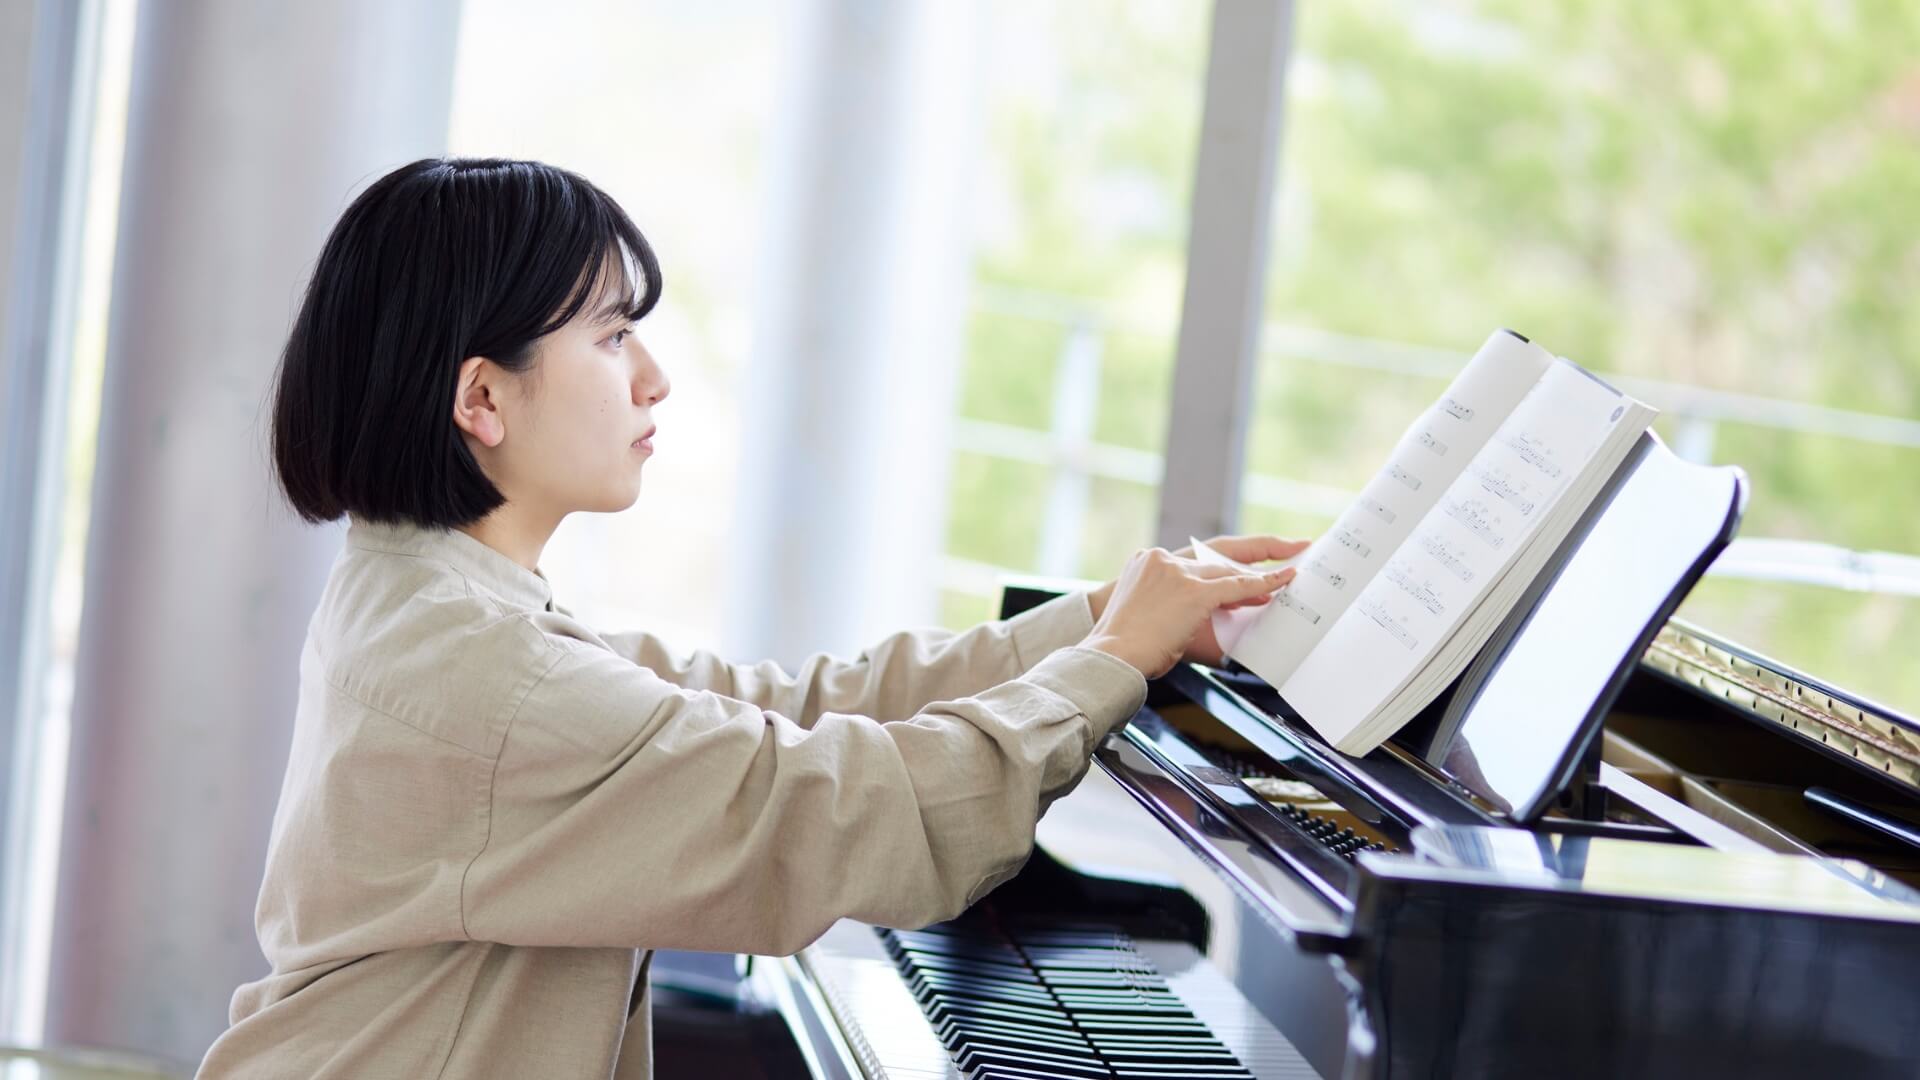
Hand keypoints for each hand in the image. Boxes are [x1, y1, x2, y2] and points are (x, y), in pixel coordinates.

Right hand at [1081, 539, 1302, 679]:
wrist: (1112, 655)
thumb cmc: (1122, 647)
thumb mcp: (1142, 611)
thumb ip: (1166, 603)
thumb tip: (1193, 620)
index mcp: (1145, 561)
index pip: (1190, 561)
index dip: (1216, 565)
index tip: (1230, 566)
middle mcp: (1161, 559)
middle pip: (1212, 563)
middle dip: (1243, 570)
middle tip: (1274, 570)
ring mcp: (1178, 573)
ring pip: (1225, 573)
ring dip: (1256, 580)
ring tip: (1284, 578)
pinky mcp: (1194, 591)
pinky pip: (1236, 586)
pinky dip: (1262, 584)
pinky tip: (1281, 581)